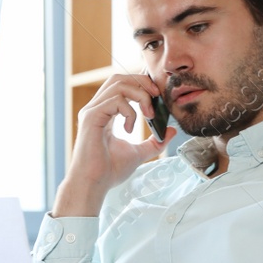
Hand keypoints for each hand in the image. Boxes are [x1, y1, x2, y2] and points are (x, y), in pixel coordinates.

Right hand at [52, 72, 174, 215]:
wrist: (93, 184)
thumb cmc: (109, 171)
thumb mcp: (138, 153)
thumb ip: (154, 142)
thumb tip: (170, 131)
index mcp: (104, 113)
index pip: (121, 85)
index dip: (139, 82)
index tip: (157, 93)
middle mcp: (96, 108)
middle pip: (118, 78)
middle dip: (141, 82)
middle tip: (157, 97)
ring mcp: (92, 111)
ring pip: (118, 84)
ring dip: (140, 96)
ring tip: (149, 115)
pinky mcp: (91, 118)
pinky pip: (115, 101)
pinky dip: (130, 112)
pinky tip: (130, 129)